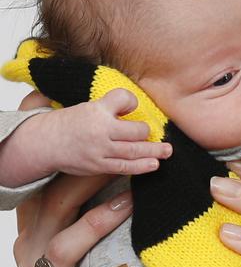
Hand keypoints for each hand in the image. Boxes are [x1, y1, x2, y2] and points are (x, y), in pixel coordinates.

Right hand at [14, 91, 133, 266]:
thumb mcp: (107, 243)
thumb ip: (114, 207)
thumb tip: (149, 168)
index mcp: (42, 221)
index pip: (48, 170)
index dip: (60, 136)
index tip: (80, 103)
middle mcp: (30, 236)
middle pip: (47, 181)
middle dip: (77, 150)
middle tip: (117, 124)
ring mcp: (30, 264)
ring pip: (54, 209)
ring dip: (91, 180)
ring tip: (129, 162)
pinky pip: (68, 249)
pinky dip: (97, 223)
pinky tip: (125, 207)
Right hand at [39, 88, 171, 176]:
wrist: (46, 143)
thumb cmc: (71, 123)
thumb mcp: (89, 106)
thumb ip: (112, 105)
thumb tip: (136, 106)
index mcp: (97, 110)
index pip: (123, 99)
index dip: (131, 101)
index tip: (133, 105)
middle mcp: (100, 129)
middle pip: (136, 131)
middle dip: (150, 134)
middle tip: (164, 136)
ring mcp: (100, 150)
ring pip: (134, 151)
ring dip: (154, 152)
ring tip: (167, 152)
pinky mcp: (98, 165)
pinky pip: (124, 167)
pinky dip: (141, 166)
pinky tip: (153, 165)